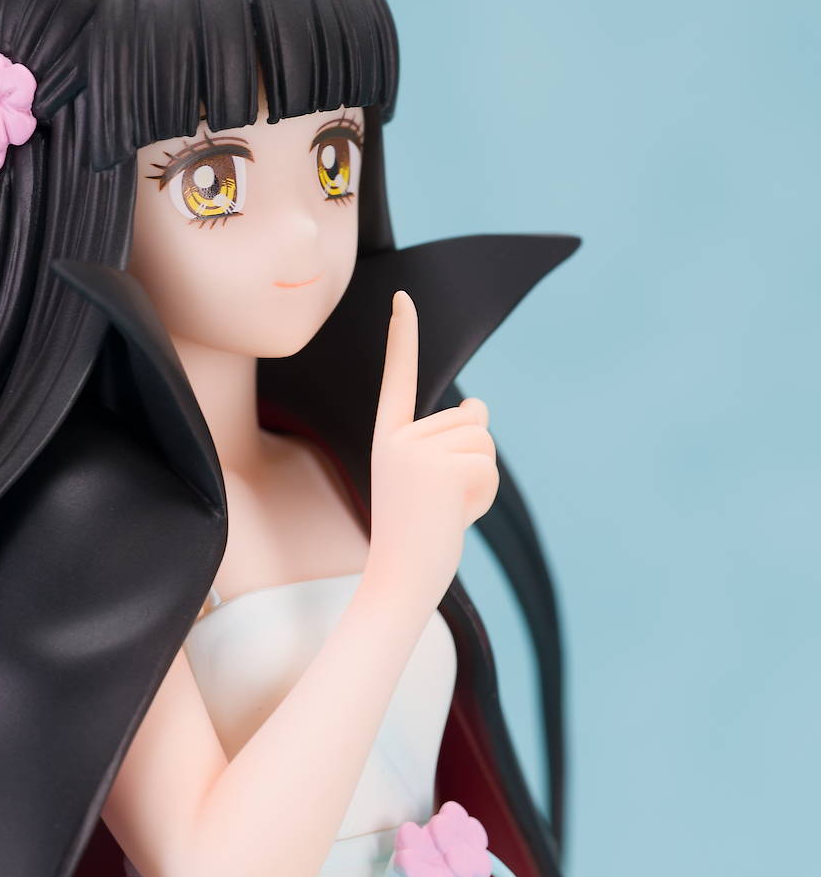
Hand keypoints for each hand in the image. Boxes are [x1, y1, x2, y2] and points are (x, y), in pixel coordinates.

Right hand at [364, 291, 497, 612]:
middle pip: (471, 419)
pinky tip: (456, 514)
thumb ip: (454, 441)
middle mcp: (398, 437)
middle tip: (441, 502)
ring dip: (482, 478)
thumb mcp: (433, 481)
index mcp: (389, 437)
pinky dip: (485, 492)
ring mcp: (417, 451)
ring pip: (484, 440)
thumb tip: (479, 405)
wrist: (399, 579)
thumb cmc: (417, 536)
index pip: (399, 378)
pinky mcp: (440, 468)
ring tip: (449, 509)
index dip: (403, 336)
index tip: (403, 297)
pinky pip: (488, 463)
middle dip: (475, 461)